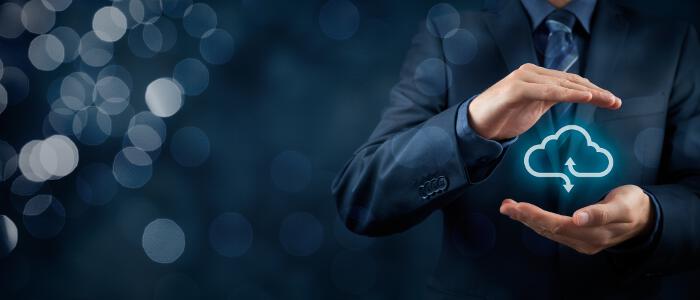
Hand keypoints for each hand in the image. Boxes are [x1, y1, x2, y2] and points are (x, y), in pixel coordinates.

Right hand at [468, 63, 621, 139]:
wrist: (476, 126)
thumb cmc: (504, 116)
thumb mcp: (534, 107)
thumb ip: (551, 99)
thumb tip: (573, 97)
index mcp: (537, 76)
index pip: (570, 81)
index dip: (593, 90)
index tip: (612, 101)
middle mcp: (531, 72)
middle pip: (570, 81)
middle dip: (595, 91)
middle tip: (615, 102)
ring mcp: (523, 78)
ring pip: (561, 84)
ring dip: (586, 92)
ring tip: (605, 100)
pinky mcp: (516, 89)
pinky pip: (547, 91)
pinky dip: (566, 93)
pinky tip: (583, 97)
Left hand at [499, 185, 653, 254]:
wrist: (645, 218)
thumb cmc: (633, 204)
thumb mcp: (622, 205)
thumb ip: (602, 212)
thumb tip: (579, 218)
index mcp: (594, 232)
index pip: (558, 225)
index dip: (537, 216)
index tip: (519, 207)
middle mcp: (584, 241)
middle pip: (548, 230)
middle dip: (525, 217)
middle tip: (506, 206)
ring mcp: (581, 243)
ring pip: (548, 232)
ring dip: (526, 220)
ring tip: (508, 208)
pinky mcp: (579, 240)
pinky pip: (552, 232)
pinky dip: (536, 222)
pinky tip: (524, 215)